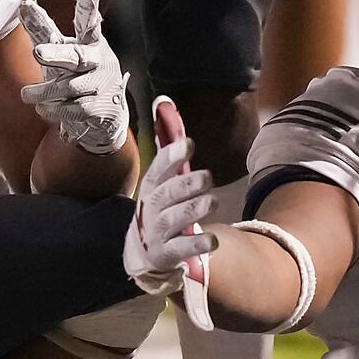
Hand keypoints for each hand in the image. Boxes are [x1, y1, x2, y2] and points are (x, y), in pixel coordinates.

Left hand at [18, 0, 128, 154]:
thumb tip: (23, 3)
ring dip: (42, 92)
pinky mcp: (98, 107)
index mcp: (89, 42)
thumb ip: (44, 29)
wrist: (105, 111)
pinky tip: (43, 108)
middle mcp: (98, 60)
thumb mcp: (63, 48)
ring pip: (67, 87)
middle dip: (56, 55)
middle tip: (37, 52)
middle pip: (76, 56)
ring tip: (26, 94)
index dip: (89, 9)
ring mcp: (100, 84)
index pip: (89, 23)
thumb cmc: (78, 71)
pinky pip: (68, 109)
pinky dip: (50, 109)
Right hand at [123, 97, 215, 313]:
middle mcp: (151, 211)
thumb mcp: (162, 181)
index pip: (158, 170)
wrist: (144, 254)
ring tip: (211, 200)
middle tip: (207, 177)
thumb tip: (165, 102)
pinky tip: (214, 239)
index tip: (188, 144)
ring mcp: (156, 234)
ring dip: (195, 208)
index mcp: (151, 189)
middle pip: (166, 195)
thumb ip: (169, 148)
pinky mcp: (166, 256)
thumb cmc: (160, 208)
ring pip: (174, 220)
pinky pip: (182, 250)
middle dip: (187, 184)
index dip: (171, 157)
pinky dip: (198, 245)